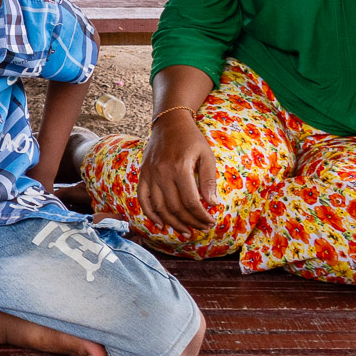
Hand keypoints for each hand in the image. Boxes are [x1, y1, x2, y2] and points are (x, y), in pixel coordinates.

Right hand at [137, 113, 219, 233]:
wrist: (169, 123)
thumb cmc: (191, 139)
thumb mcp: (206, 155)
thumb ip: (208, 180)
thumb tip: (213, 203)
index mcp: (180, 168)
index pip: (191, 201)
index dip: (201, 216)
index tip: (210, 222)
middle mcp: (162, 173)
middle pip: (175, 207)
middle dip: (190, 222)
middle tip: (202, 229)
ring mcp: (150, 174)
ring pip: (160, 207)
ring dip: (173, 223)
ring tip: (185, 232)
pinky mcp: (143, 174)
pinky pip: (143, 199)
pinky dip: (150, 213)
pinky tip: (160, 224)